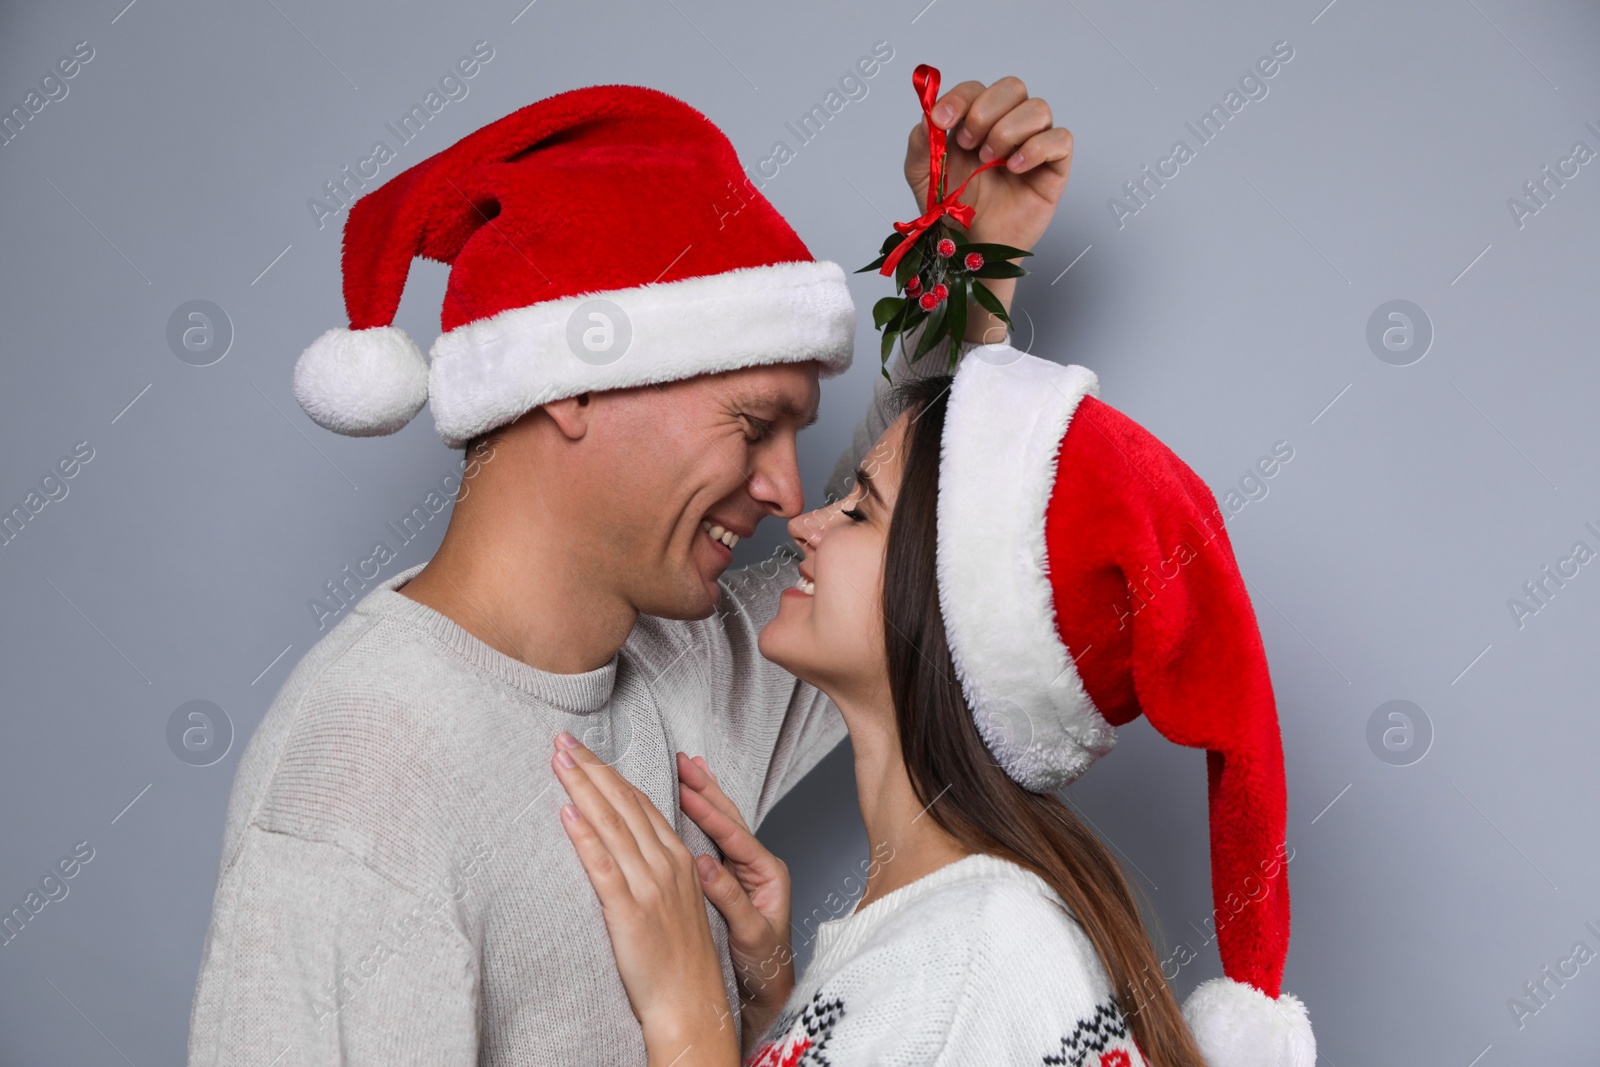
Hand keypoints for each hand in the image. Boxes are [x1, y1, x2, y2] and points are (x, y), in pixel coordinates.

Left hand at [554, 734, 737, 1066]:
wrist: (690, 1003)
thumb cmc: (679, 958)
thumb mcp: (674, 901)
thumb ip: (655, 868)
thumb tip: (623, 842)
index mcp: (677, 859)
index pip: (640, 803)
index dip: (610, 774)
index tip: (584, 751)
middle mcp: (665, 865)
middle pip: (624, 804)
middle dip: (592, 768)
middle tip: (562, 740)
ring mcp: (648, 886)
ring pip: (612, 825)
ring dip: (583, 788)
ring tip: (559, 761)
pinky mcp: (629, 911)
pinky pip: (603, 867)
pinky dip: (584, 836)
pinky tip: (566, 813)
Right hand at [677, 752, 793, 1042]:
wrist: (770, 991)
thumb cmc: (766, 968)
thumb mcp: (751, 936)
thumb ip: (731, 901)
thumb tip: (705, 866)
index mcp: (768, 874)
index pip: (734, 835)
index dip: (709, 812)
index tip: (686, 790)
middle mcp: (758, 865)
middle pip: (730, 818)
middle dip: (706, 788)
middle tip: (683, 760)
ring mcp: (744, 869)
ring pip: (721, 823)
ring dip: (703, 794)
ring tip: (688, 766)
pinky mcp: (730, 878)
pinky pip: (712, 839)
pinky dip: (700, 816)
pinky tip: (690, 799)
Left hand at [903, 75, 1072, 341]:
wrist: (968, 249)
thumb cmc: (952, 211)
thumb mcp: (923, 175)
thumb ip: (920, 142)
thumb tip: (929, 114)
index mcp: (977, 122)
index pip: (977, 89)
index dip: (960, 97)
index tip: (941, 119)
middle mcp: (1007, 127)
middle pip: (1013, 87)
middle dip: (986, 111)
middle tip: (968, 144)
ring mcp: (1033, 145)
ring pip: (1038, 108)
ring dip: (1008, 129)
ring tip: (990, 159)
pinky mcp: (1054, 167)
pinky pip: (1060, 139)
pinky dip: (1036, 147)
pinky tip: (1014, 167)